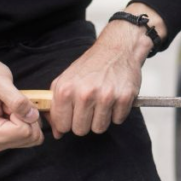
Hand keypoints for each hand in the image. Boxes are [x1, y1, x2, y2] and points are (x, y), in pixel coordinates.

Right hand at [0, 56, 42, 151]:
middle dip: (28, 116)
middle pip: (31, 137)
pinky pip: (34, 134)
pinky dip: (31, 120)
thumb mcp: (0, 83)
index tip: (9, 103)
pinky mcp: (11, 140)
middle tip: (12, 104)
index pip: (24, 131)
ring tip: (13, 106)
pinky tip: (18, 112)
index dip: (23, 113)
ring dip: (29, 117)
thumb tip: (33, 117)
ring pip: (35, 137)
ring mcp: (3, 143)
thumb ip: (17, 101)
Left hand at [47, 3, 164, 137]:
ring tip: (102, 101)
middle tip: (90, 106)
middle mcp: (85, 93)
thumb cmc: (91, 65)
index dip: (68, 121)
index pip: (62, 125)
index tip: (73, 113)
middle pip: (80, 130)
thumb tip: (57, 132)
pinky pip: (117, 120)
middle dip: (85, 121)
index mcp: (66, 89)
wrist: (117, 48)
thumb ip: (56, 106)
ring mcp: (105, 96)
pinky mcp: (124, 97)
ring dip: (101, 118)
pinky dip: (117, 112)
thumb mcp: (66, 80)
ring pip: (99, 128)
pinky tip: (114, 98)